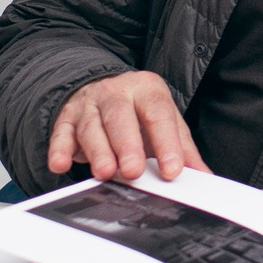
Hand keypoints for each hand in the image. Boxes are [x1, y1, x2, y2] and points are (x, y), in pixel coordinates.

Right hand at [47, 71, 209, 184]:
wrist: (100, 87)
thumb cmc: (138, 111)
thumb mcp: (165, 121)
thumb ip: (182, 147)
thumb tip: (203, 176)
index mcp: (147, 89)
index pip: (158, 113)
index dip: (166, 142)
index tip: (172, 169)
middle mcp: (117, 92)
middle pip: (121, 117)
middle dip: (127, 145)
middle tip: (134, 171)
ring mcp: (89, 103)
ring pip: (91, 126)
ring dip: (97, 151)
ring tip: (105, 172)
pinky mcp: (66, 116)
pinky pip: (61, 132)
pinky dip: (59, 148)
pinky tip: (60, 164)